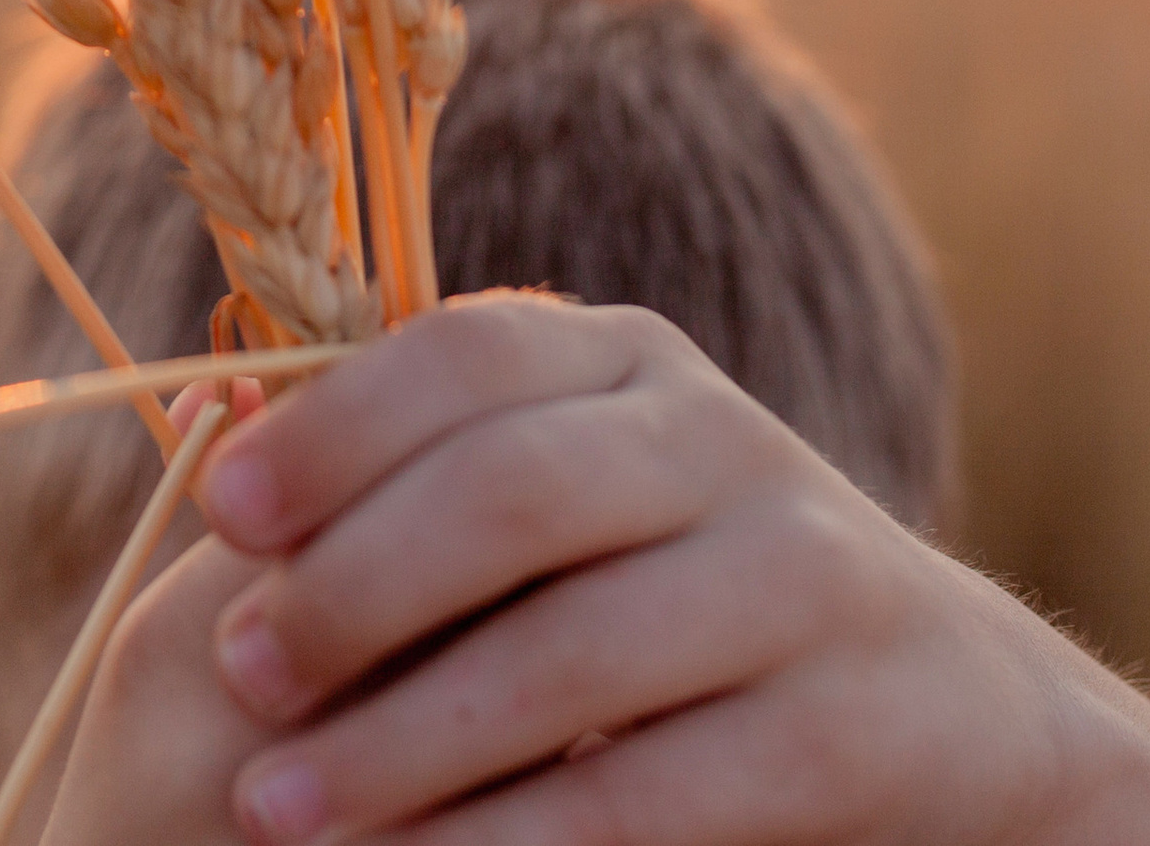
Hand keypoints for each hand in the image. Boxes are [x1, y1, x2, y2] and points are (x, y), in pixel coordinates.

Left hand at [179, 291, 1149, 844]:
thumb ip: (424, 466)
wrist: (938, 698)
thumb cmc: (668, 579)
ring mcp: (798, 570)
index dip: (337, 426)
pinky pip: (660, 788)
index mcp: (623, 355)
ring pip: (577, 650)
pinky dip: (524, 842)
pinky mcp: (849, 723)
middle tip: (237, 674)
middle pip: (511, 492)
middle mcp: (715, 434)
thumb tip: (212, 446)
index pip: (464, 352)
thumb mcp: (567, 486)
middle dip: (353, 591)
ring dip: (407, 740)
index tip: (219, 511)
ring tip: (277, 809)